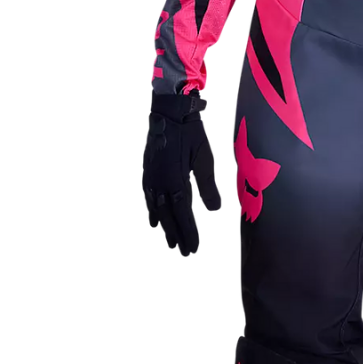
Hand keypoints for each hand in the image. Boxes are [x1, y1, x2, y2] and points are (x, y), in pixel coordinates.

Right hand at [142, 91, 221, 255]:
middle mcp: (159, 183)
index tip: (194, 248)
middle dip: (178, 234)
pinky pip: (149, 197)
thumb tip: (215, 210)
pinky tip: (154, 220)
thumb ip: (208, 186)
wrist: (169, 111)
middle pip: (169, 216)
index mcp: (175, 181)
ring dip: (165, 226)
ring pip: (158, 209)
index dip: (189, 232)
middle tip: (184, 252)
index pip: (183, 214)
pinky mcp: (148, 171)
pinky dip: (153, 211)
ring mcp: (151, 178)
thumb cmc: (190, 133)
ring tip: (171, 241)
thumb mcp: (204, 158)